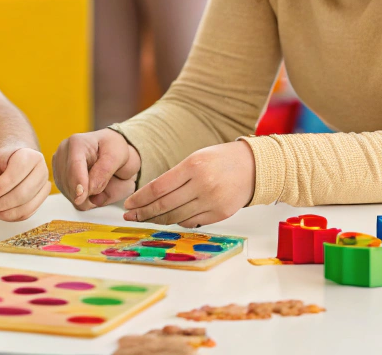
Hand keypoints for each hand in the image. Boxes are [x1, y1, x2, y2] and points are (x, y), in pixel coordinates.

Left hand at [0, 147, 51, 221]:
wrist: (18, 160)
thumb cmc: (6, 160)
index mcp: (30, 157)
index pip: (16, 175)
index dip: (2, 187)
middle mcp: (41, 171)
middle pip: (23, 194)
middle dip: (3, 204)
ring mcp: (44, 186)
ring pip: (26, 207)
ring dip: (7, 213)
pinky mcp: (42, 199)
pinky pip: (28, 213)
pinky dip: (13, 216)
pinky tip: (1, 213)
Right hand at [52, 128, 140, 209]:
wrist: (111, 152)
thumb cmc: (114, 150)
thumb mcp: (117, 156)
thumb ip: (104, 171)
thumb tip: (90, 189)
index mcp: (77, 143)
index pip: (74, 166)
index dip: (78, 182)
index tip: (81, 197)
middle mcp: (63, 153)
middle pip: (69, 183)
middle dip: (88, 193)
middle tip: (107, 185)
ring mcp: (58, 166)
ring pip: (70, 194)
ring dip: (87, 198)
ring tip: (100, 184)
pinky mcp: (59, 179)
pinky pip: (71, 198)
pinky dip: (84, 200)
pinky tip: (92, 189)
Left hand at [123, 140, 255, 227]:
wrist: (252, 167)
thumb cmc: (219, 159)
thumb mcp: (194, 159)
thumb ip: (175, 177)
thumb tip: (153, 196)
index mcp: (192, 166)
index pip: (158, 187)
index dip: (141, 198)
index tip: (128, 203)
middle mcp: (202, 185)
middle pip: (165, 205)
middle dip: (143, 212)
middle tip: (129, 215)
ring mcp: (212, 202)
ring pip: (177, 217)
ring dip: (157, 219)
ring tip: (144, 219)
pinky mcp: (220, 214)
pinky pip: (192, 222)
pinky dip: (178, 221)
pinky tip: (168, 219)